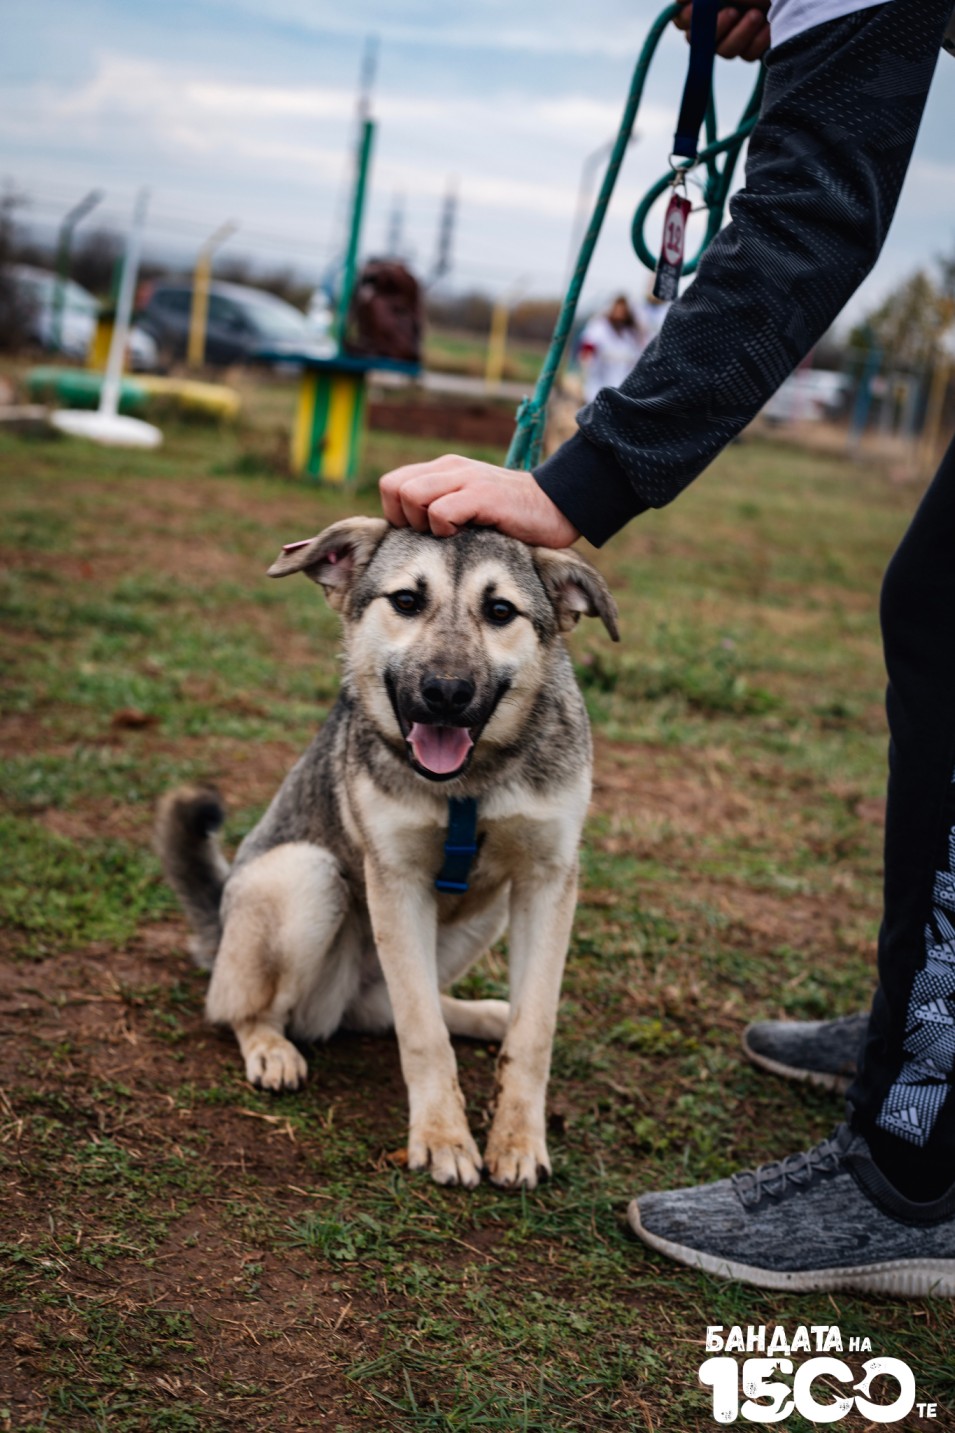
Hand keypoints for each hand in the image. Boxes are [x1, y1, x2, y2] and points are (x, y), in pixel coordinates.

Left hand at [379, 456, 578, 547]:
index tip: (421, 533)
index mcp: (443, 470)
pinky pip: (441, 511)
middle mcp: (450, 468)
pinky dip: (445, 530)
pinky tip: (466, 536)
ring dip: (423, 524)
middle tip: (432, 535)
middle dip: (404, 520)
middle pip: (393, 488)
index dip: (396, 514)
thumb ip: (440, 509)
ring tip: (450, 534)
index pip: (391, 484)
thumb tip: (407, 535)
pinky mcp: (482, 494)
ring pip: (411, 495)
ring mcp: (466, 479)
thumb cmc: (511, 517)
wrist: (557, 506)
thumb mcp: (468, 507)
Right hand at [674, 2, 770, 59]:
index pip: (682, 13)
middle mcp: (722, 11)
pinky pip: (747, 55)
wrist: (814, 0)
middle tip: (733, 12)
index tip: (698, 7)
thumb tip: (681, 1)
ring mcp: (739, 30)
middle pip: (697, 37)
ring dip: (738, 34)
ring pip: (723, 50)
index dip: (687, 14)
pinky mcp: (758, 45)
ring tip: (758, 15)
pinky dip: (758, 43)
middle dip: (715, 27)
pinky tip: (770, 27)